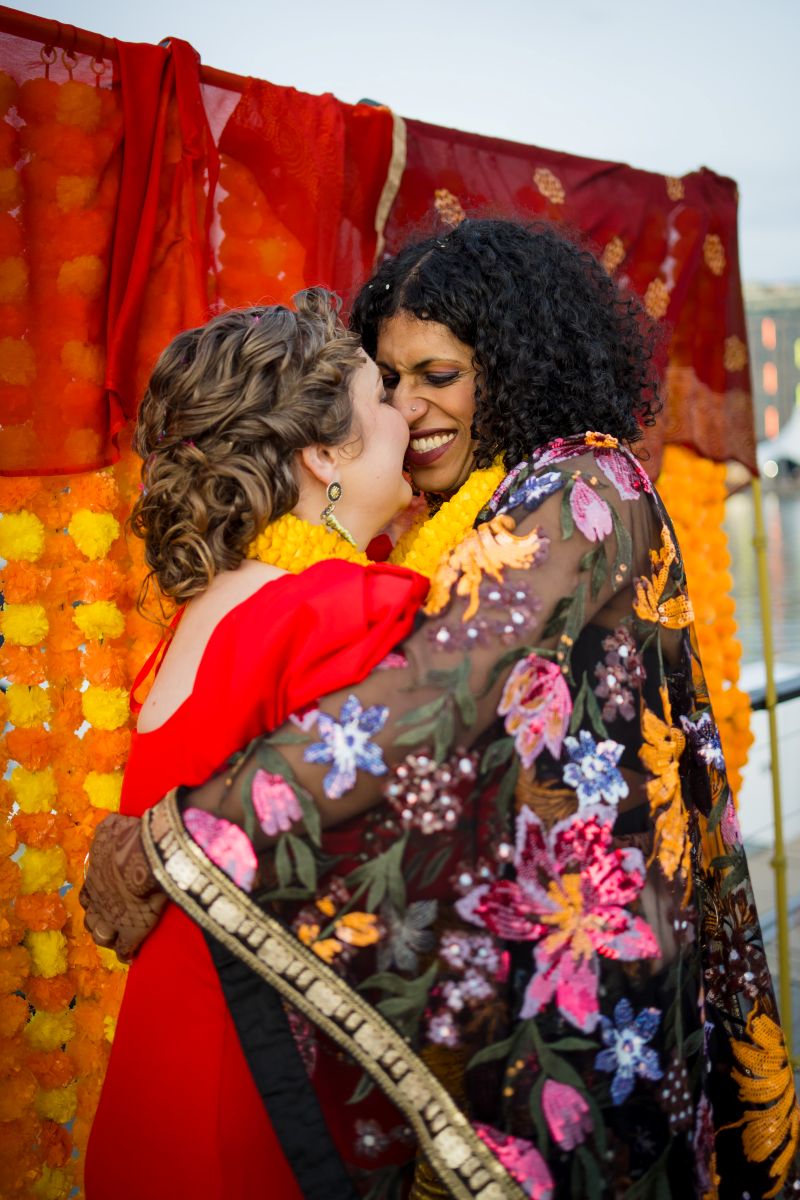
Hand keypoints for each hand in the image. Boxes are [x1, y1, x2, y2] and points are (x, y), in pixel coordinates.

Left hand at [79, 813, 166, 962]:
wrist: (143, 857)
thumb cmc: (130, 839)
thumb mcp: (113, 826)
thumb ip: (110, 827)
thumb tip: (110, 821)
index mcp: (93, 878)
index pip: (88, 894)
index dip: (95, 899)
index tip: (103, 900)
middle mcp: (96, 900)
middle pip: (90, 918)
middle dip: (97, 921)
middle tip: (109, 923)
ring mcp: (111, 918)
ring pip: (102, 935)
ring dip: (107, 937)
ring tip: (116, 940)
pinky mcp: (130, 932)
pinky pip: (125, 948)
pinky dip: (126, 953)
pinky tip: (130, 956)